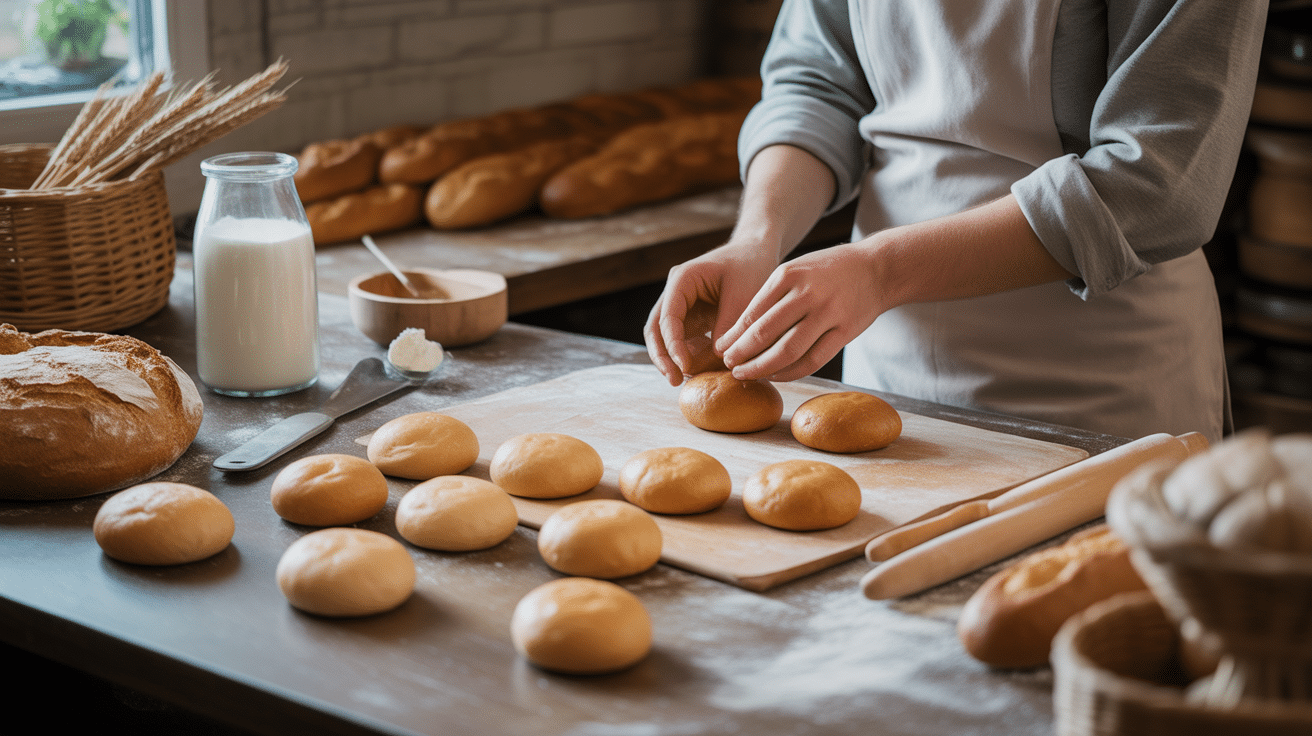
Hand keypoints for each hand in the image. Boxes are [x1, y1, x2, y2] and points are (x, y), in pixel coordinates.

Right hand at [644, 242, 776, 384]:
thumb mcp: (743, 295)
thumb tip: (718, 360)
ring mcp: (680, 306)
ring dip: (671, 359)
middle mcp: (675, 293)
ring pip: (664, 337)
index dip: (673, 344)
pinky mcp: (691, 317)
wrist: (755, 252)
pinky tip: (699, 372)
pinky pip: (682, 340)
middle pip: (656, 329)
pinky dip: (687, 356)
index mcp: (682, 279)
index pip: (668, 316)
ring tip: (683, 381)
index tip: (684, 365)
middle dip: (663, 356)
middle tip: (675, 380)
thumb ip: (728, 326)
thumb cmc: (750, 266)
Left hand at [716, 243, 883, 381]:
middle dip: (742, 354)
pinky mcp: (845, 331)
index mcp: (789, 275)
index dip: (733, 337)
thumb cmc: (828, 271)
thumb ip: (770, 297)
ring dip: (762, 368)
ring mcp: (828, 313)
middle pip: (765, 333)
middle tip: (728, 365)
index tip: (721, 349)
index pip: (752, 313)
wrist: (877, 268)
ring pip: (788, 351)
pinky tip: (776, 375)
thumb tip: (737, 333)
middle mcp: (807, 293)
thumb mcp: (796, 270)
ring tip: (747, 374)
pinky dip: (791, 372)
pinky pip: (813, 360)